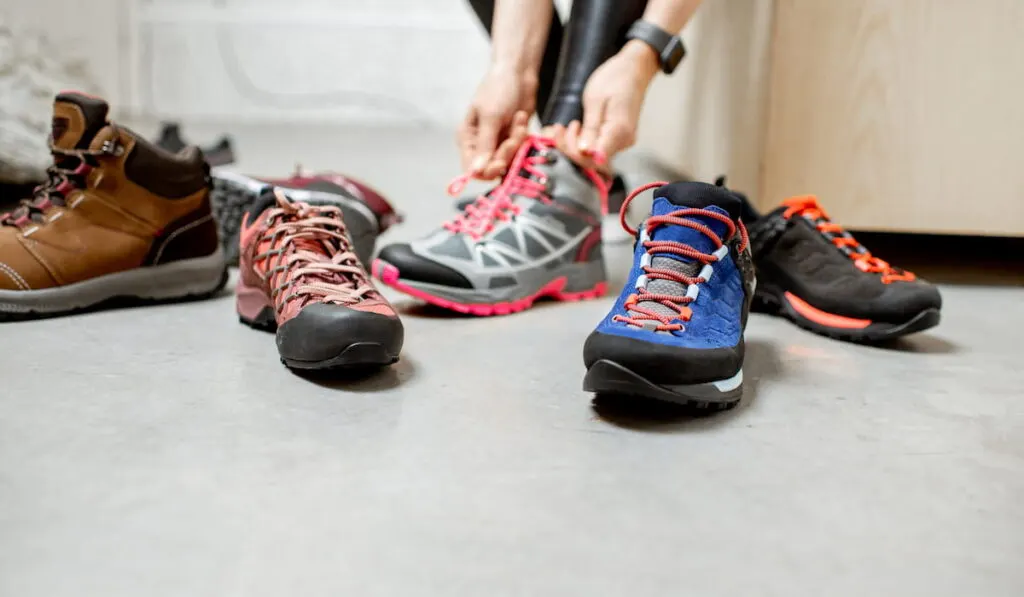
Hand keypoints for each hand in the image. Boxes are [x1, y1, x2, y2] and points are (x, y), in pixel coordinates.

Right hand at [457, 66, 537, 179]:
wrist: (518, 73)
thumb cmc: (499, 89)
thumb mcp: (491, 117)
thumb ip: (485, 145)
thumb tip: (475, 172)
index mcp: (467, 138)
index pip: (471, 168)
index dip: (486, 171)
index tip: (501, 163)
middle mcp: (480, 144)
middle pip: (492, 166)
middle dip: (506, 152)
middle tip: (515, 133)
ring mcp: (497, 142)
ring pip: (508, 159)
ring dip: (517, 141)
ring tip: (518, 118)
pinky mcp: (512, 139)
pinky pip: (519, 150)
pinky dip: (523, 137)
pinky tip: (521, 119)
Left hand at [556, 40, 659, 169]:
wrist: (633, 70)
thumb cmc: (614, 79)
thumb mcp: (595, 100)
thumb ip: (591, 129)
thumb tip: (585, 152)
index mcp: (620, 132)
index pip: (594, 159)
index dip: (573, 152)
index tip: (561, 132)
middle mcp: (624, 142)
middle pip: (591, 160)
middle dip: (570, 147)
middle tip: (560, 127)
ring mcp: (621, 142)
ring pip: (592, 156)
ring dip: (574, 144)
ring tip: (566, 125)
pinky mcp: (616, 139)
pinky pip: (596, 148)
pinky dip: (582, 142)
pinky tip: (575, 128)